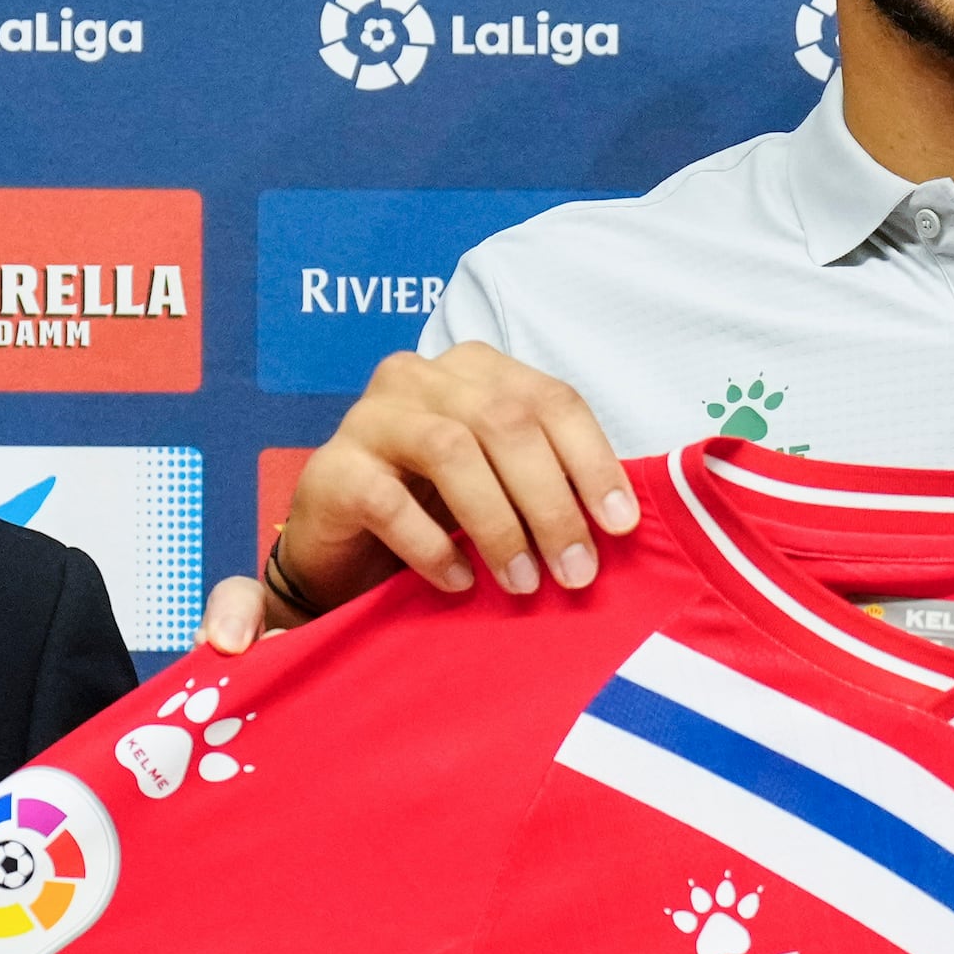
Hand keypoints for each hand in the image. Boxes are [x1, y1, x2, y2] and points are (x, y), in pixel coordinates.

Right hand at [213, 344, 639, 645]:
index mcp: (477, 370)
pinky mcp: (332, 469)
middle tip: (576, 571)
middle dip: (552, 502)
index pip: (551, 400)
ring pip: (451, 451)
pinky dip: (432, 546)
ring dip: (498, 524)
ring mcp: (370, 417)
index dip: (592, 461)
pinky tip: (459, 581)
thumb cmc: (434, 511)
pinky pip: (388, 500)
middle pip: (506, 423)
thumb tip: (621, 525)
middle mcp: (422, 377)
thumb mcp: (503, 487)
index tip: (620, 527)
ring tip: (524, 583)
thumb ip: (552, 483)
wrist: (342, 548)